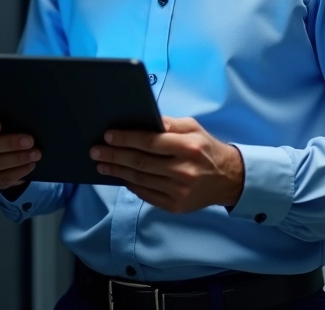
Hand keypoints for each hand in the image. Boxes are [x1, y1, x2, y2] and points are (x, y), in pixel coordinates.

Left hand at [91, 116, 244, 213]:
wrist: (228, 179)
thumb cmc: (206, 149)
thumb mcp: (194, 128)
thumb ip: (170, 124)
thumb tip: (144, 119)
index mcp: (188, 147)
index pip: (150, 142)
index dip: (127, 138)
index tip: (108, 135)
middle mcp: (184, 171)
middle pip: (141, 162)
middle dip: (115, 155)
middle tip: (95, 150)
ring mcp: (179, 191)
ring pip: (140, 179)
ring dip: (117, 171)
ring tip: (102, 164)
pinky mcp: (175, 205)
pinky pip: (146, 194)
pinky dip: (131, 185)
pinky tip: (120, 176)